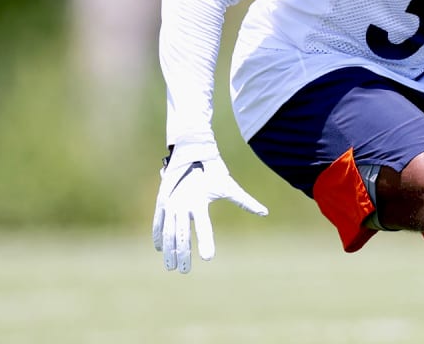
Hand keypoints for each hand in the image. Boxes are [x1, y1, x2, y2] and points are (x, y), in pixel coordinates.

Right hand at [152, 141, 267, 272]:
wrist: (191, 151)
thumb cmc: (213, 171)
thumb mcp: (229, 186)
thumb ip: (245, 201)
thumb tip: (265, 212)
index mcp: (198, 201)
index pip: (204, 227)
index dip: (206, 243)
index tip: (208, 258)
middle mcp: (182, 204)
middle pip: (181, 235)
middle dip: (183, 254)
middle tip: (185, 271)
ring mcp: (170, 203)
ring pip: (168, 232)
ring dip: (169, 250)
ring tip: (172, 267)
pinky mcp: (162, 201)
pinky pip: (158, 222)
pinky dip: (158, 235)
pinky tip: (159, 248)